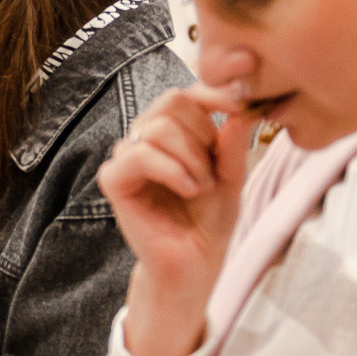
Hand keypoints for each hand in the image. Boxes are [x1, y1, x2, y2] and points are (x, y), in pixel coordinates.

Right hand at [97, 83, 257, 355]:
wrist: (193, 262)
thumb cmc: (209, 221)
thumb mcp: (232, 176)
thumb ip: (233, 143)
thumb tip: (242, 108)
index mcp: (172, 132)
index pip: (186, 94)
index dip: (212, 93)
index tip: (241, 103)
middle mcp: (144, 139)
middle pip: (171, 102)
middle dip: (202, 134)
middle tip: (212, 170)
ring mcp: (126, 158)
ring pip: (157, 128)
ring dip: (190, 158)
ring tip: (201, 187)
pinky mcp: (114, 180)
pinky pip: (140, 154)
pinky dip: (171, 170)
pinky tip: (188, 189)